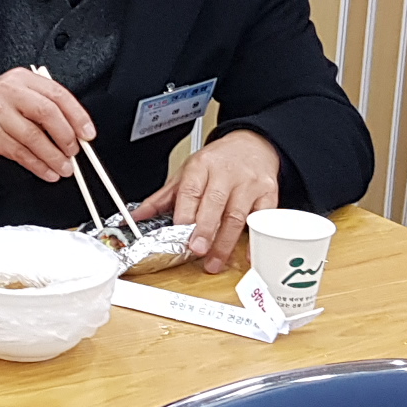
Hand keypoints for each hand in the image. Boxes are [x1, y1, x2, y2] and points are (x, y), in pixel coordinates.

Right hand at [0, 68, 97, 182]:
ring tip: (64, 168)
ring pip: (34, 137)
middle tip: (74, 152)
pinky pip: (20, 152)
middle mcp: (9, 92)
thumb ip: (44, 105)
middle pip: (47, 113)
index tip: (87, 134)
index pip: (58, 95)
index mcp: (22, 79)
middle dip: (66, 136)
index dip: (77, 116)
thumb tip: (75, 130)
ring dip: (53, 156)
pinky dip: (37, 165)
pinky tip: (46, 171)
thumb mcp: (17, 94)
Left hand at [131, 129, 283, 274]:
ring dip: (225, 242)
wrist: (253, 144)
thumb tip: (138, 216)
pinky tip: (246, 255)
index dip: (185, 214)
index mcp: (202, 166)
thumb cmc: (218, 161)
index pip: (191, 191)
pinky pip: (262, 218)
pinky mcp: (268, 193)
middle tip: (197, 250)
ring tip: (214, 261)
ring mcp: (249, 184)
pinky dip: (254, 239)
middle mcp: (226, 174)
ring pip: (238, 215)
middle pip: (215, 204)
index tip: (179, 233)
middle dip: (206, 230)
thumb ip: (164, 197)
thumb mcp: (187, 172)